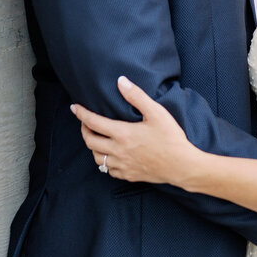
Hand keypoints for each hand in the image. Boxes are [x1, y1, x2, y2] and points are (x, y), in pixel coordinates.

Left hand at [71, 76, 195, 184]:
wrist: (182, 166)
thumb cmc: (171, 138)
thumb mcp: (156, 112)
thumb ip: (137, 96)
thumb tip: (121, 81)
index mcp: (122, 134)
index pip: (93, 122)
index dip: (81, 114)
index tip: (74, 107)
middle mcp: (118, 151)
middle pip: (90, 141)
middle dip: (84, 130)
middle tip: (85, 123)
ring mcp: (122, 165)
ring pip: (97, 158)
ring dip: (93, 147)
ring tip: (97, 138)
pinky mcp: (129, 175)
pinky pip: (109, 170)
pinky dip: (105, 162)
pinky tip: (110, 156)